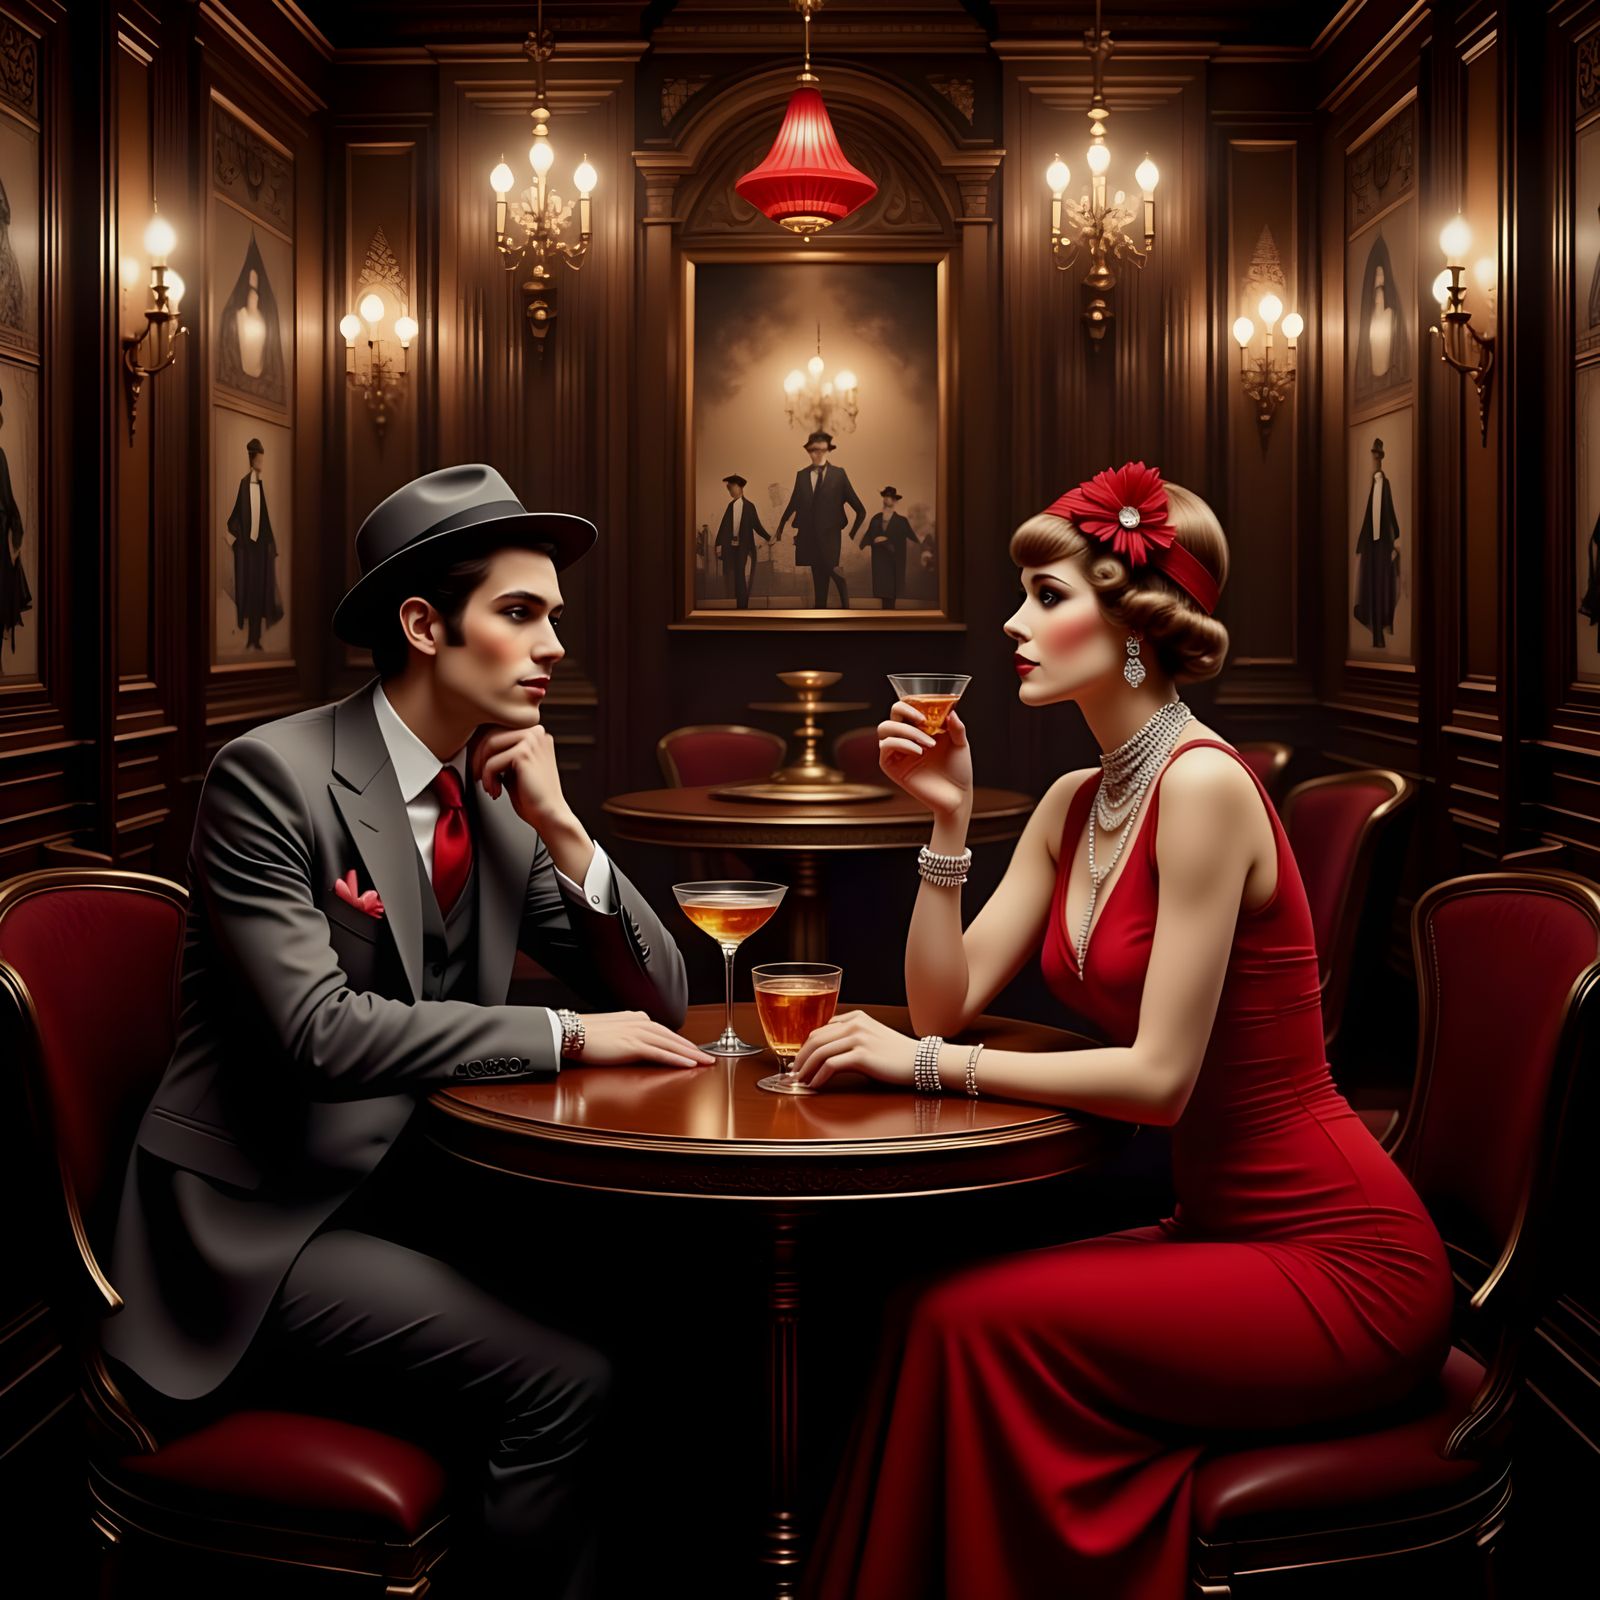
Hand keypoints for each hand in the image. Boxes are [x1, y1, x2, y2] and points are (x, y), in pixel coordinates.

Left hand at [472, 724, 565, 828]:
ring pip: (490, 744)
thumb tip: (477, 747)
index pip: (499, 729)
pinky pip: (492, 761)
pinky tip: (495, 791)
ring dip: (482, 768)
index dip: (482, 749)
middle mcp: (536, 732)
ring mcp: (532, 740)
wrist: (550, 815)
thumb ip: (503, 754)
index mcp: (536, 734)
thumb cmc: (534, 798)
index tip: (479, 769)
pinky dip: (488, 779)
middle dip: (478, 757)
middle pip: (492, 732)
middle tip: (479, 777)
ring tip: (489, 786)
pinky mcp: (524, 753)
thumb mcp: (515, 769)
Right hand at [578, 1010, 717, 1067]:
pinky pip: (660, 1053)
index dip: (681, 1043)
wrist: (570, 1033)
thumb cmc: (586, 1036)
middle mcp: (640, 1022)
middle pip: (673, 1037)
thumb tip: (636, 1047)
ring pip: (671, 1044)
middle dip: (693, 1048)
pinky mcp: (632, 1044)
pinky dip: (676, 1058)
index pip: (665, 1032)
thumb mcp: (612, 1034)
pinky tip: (688, 1064)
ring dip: (690, 1054)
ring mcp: (637, 1033)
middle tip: (709, 1058)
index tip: (694, 1051)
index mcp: (636, 1019)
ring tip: (705, 1062)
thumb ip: (627, 1037)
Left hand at [791, 1010, 915, 1090]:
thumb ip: (850, 1037)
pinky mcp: (862, 1055)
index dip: (806, 1047)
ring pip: (820, 1051)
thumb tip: (825, 1052)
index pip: (820, 1030)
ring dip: (806, 1068)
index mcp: (855, 1017)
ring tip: (801, 1081)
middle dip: (800, 1058)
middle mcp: (855, 1024)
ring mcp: (858, 1038)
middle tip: (794, 1072)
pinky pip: (831, 1065)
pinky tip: (816, 1085)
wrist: (920, 1061)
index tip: (800, 1061)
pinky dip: (819, 1076)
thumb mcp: (871, 1036)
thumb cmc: (897, 1054)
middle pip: (815, 1039)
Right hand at [878, 702, 971, 818]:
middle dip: (904, 711)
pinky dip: (901, 743)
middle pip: (892, 714)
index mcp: (921, 729)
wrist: (957, 796)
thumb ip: (956, 727)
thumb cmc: (959, 770)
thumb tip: (950, 712)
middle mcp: (906, 738)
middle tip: (923, 721)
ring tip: (928, 744)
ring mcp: (898, 752)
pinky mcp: (891, 766)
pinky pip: (886, 746)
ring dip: (905, 730)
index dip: (912, 703)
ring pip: (885, 728)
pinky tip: (919, 751)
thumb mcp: (960, 744)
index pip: (907, 708)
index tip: (927, 709)